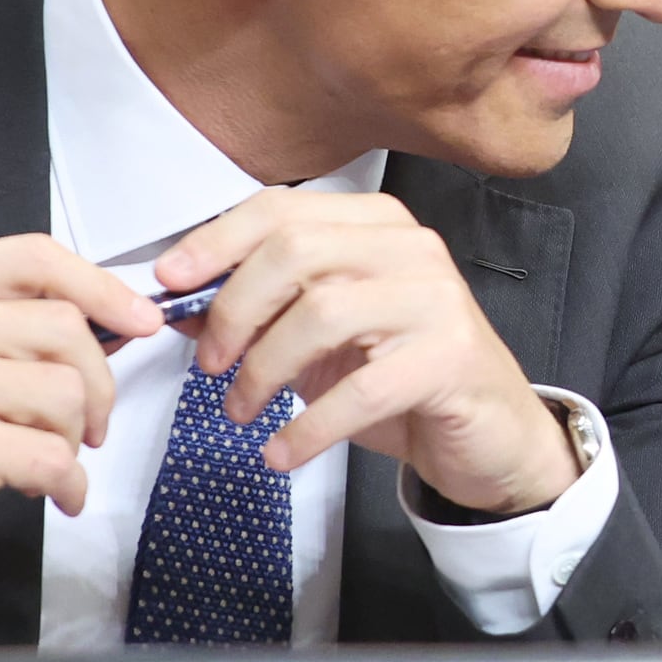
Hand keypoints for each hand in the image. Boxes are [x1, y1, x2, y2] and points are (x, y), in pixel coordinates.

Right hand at [0, 236, 160, 643]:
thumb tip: (117, 317)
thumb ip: (6, 323)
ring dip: (73, 438)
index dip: (103, 288)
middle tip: (81, 427)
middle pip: (67, 328)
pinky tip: (47, 495)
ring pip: (67, 391)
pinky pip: (55, 456)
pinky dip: (66, 484)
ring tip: (38, 459)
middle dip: (94, 385)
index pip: (38, 258)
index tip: (141, 322)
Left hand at [157, 189, 574, 517]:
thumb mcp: (323, 339)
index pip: (282, 210)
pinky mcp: (449, 359)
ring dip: (264, 371)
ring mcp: (436, 300)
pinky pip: (359, 390)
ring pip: (322, 314)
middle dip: (235, 312)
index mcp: (377, 226)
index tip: (172, 283)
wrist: (490, 433)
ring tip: (243, 411)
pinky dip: (307, 427)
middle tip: (211, 365)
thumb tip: (183, 304)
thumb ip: (263, 312)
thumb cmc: (403, 377)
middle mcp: (411, 249)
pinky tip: (283, 451)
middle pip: (295, 253)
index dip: (217, 242)